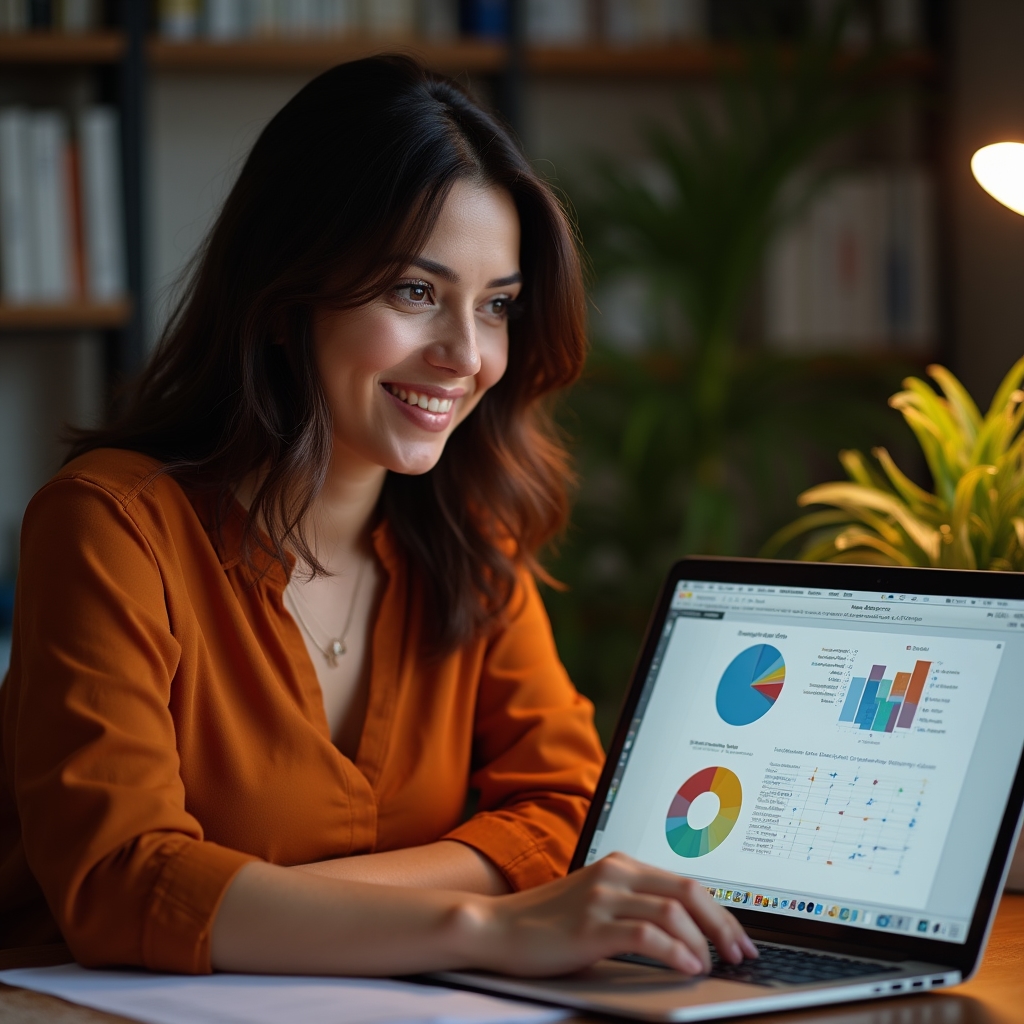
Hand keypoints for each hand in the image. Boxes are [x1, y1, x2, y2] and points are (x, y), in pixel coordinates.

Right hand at [467, 852, 758, 977]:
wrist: (498, 927)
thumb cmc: (549, 923)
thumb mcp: (598, 903)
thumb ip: (636, 905)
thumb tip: (689, 932)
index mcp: (622, 865)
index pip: (688, 882)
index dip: (722, 913)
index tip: (740, 940)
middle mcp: (616, 873)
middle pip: (690, 891)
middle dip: (723, 926)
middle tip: (741, 956)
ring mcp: (603, 897)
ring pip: (674, 911)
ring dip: (702, 942)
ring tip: (712, 967)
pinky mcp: (591, 925)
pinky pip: (647, 934)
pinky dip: (675, 952)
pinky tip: (686, 968)